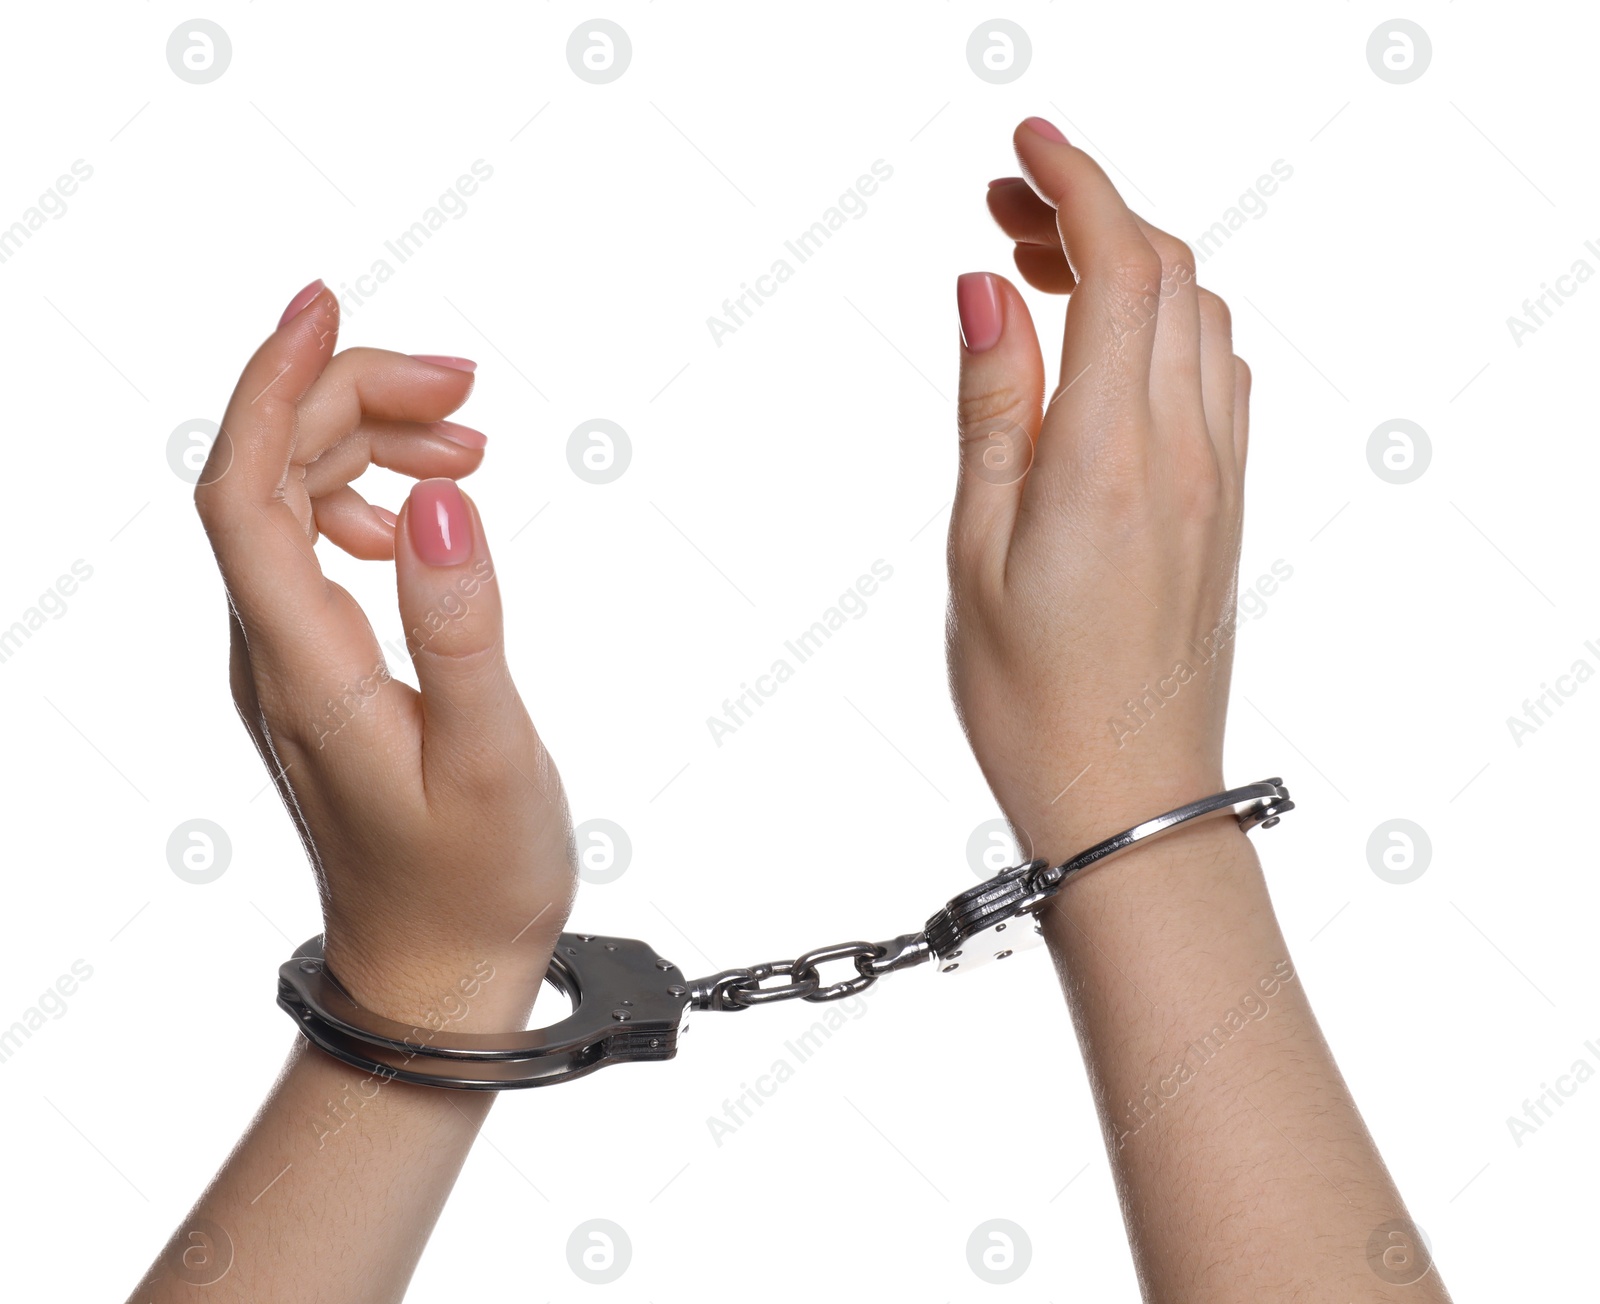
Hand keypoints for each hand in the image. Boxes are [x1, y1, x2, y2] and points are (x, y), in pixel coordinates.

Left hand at [194, 280, 575, 1026]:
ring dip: (370, 447)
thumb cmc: (470, 881)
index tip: (325, 308)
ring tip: (472, 443)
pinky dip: (374, 501)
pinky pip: (318, 549)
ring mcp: (290, 661)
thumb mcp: (490, 756)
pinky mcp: (322, 672)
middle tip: (465, 387)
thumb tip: (446, 500)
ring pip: (293, 504)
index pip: (245, 491)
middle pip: (268, 476)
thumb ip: (462, 626)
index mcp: (303, 666)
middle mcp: (274, 653)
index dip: (274, 387)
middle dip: (352, 400)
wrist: (435, 970)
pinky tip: (434, 517)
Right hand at [947, 119, 1248, 864]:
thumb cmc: (1032, 699)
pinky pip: (1218, 376)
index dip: (1078, 184)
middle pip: (1169, 275)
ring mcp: (1218, 478)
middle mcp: (1184, 452)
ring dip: (1132, 265)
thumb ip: (993, 408)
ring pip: (1201, 318)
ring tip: (1042, 270)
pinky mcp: (1224, 507)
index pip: (1121, 270)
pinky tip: (1105, 348)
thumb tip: (988, 289)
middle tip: (1005, 206)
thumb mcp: (977, 549)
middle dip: (1093, 212)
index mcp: (1111, 457)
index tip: (1025, 145)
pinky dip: (1166, 323)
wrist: (1130, 800)